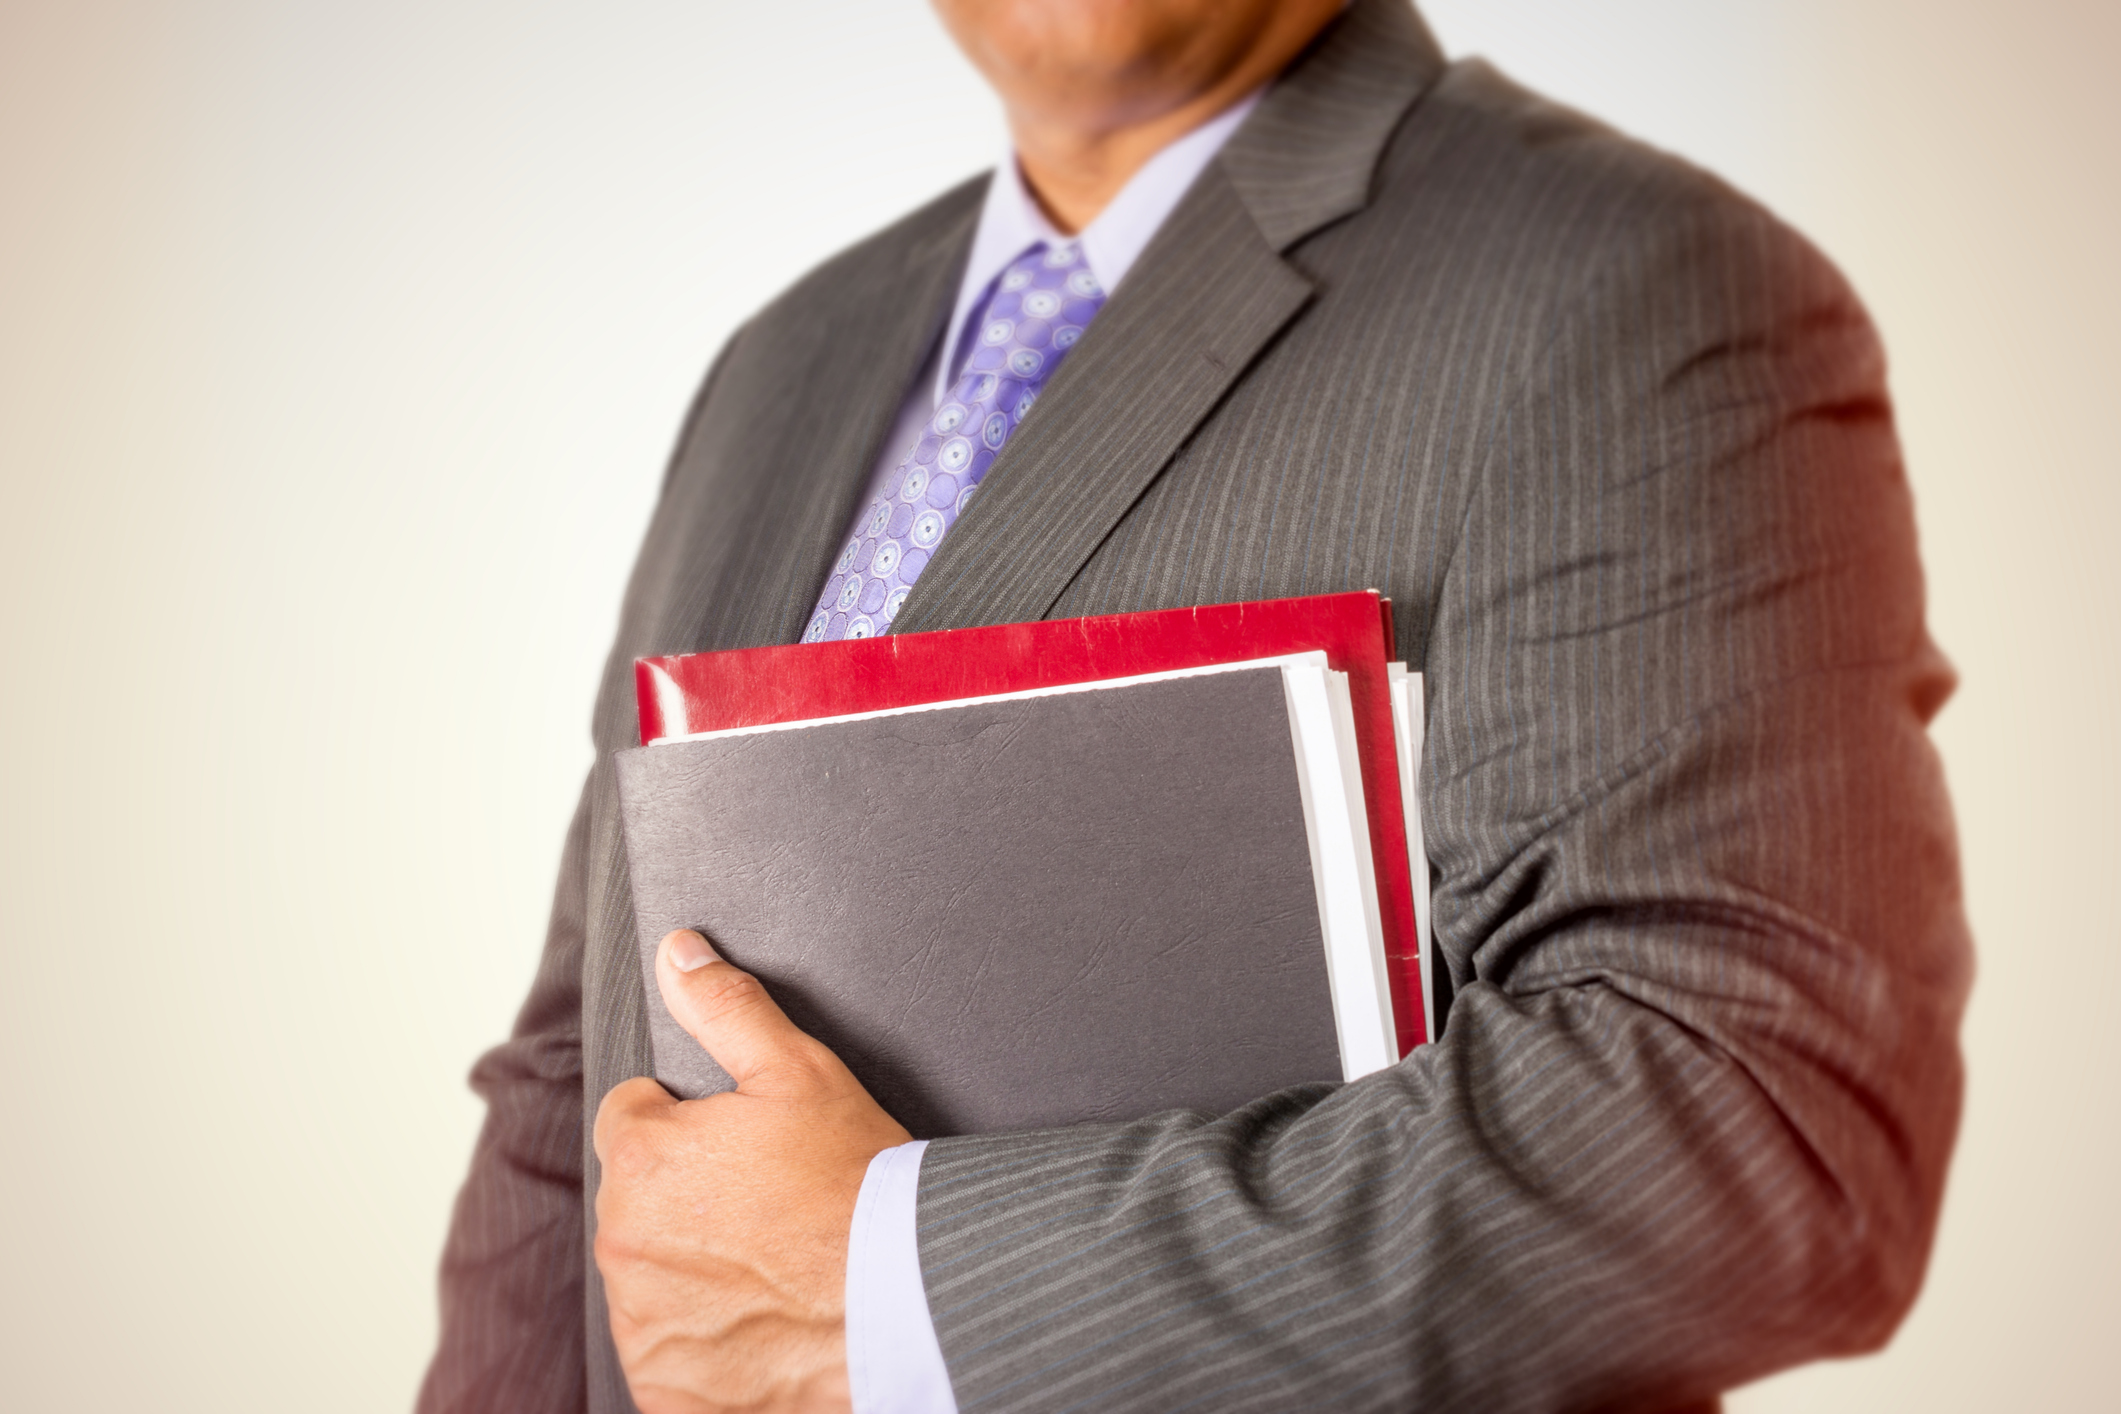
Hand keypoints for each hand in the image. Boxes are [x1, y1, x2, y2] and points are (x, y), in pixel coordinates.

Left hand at [593, 929, 912, 1413]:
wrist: (899, 1306)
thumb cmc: (855, 1187)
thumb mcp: (801, 1072)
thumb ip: (728, 1007)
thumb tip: (680, 953)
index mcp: (643, 1154)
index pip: (632, 1117)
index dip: (689, 1123)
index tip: (743, 1147)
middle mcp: (623, 1239)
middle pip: (641, 1200)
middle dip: (690, 1197)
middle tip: (769, 1204)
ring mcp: (640, 1321)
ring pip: (652, 1275)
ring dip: (694, 1269)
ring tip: (774, 1264)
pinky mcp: (664, 1385)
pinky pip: (668, 1352)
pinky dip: (704, 1341)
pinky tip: (764, 1322)